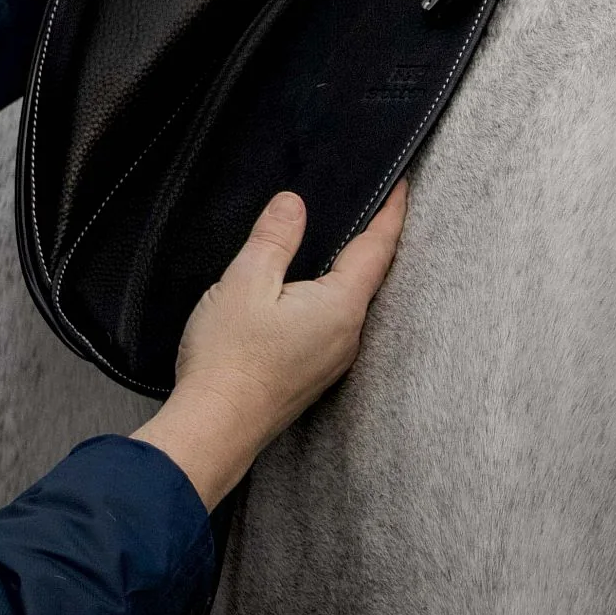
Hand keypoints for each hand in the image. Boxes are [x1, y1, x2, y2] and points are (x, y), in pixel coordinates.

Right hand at [133, 181, 408, 508]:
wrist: (213, 428)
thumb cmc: (228, 359)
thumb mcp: (246, 281)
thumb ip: (274, 238)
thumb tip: (294, 203)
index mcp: (340, 306)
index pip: (378, 248)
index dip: (391, 213)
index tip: (402, 186)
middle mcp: (348, 335)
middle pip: (369, 276)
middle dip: (372, 239)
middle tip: (374, 204)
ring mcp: (332, 359)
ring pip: (350, 301)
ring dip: (348, 270)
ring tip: (340, 239)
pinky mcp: (312, 373)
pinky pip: (332, 323)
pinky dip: (329, 296)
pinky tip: (306, 290)